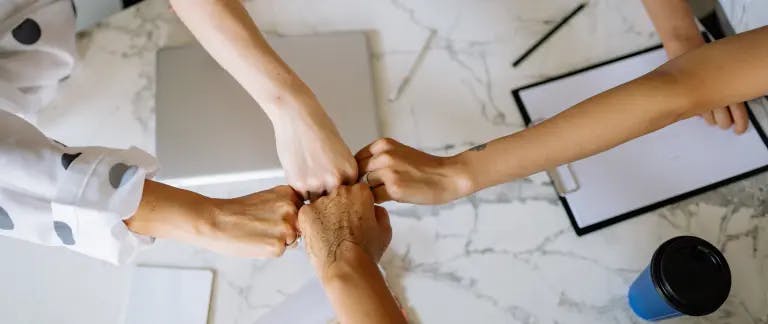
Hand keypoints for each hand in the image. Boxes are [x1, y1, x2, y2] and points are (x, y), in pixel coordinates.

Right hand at [128, 183, 301, 257]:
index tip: (274, 217)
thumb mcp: (266, 198)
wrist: (213, 220)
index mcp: (288, 193)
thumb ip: (285, 205)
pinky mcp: (278, 246)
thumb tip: (299, 219)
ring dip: (279, 240)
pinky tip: (255, 241)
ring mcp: (286, 228)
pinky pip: (281, 251)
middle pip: (300, 225)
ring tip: (257, 233)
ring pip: (293, 240)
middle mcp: (291, 208)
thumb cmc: (235, 211)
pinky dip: (270, 250)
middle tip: (263, 226)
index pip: (302, 209)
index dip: (289, 216)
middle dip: (287, 229)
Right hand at [271, 99, 357, 199]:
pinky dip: (300, 190)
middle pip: (334, 203)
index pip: (349, 195)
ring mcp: (317, 184)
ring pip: (316, 202)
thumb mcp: (340, 152)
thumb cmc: (319, 129)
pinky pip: (301, 197)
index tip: (333, 191)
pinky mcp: (299, 184)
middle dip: (327, 197)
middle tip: (318, 183)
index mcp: (351, 172)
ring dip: (312, 194)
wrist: (298, 117)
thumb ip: (341, 173)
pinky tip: (299, 173)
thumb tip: (339, 191)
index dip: (340, 193)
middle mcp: (336, 180)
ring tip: (308, 175)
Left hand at [297, 184, 391, 275]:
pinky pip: (308, 213)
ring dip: (326, 214)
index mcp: (360, 192)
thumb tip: (372, 209)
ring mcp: (320, 201)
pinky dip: (312, 223)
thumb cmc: (366, 251)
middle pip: (339, 195)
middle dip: (342, 207)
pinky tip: (319, 236)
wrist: (345, 266)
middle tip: (344, 226)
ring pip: (322, 204)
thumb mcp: (385, 230)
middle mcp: (340, 191)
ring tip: (330, 234)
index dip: (359, 204)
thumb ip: (379, 212)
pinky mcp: (305, 213)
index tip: (358, 215)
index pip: (358, 190)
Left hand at [355, 138, 471, 204]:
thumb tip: (356, 174)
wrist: (447, 176)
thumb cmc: (423, 168)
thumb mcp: (398, 153)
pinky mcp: (394, 189)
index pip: (357, 159)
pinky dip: (380, 201)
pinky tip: (393, 198)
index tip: (368, 179)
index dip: (360, 172)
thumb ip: (378, 159)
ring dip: (371, 193)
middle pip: (358, 174)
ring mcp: (388, 172)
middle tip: (375, 190)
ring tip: (387, 194)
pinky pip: (375, 198)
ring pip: (365, 186)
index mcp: (383, 144)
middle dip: (362, 183)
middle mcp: (383, 155)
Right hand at [666, 40, 749, 133]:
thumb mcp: (719, 67)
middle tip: (726, 124)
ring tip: (714, 120)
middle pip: (722, 121)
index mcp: (726, 88)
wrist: (683, 46)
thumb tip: (733, 95)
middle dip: (724, 123)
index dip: (740, 123)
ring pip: (709, 120)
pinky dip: (699, 113)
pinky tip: (700, 110)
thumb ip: (726, 84)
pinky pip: (695, 113)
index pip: (738, 113)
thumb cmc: (701, 52)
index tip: (740, 127)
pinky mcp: (685, 99)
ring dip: (712, 120)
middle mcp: (712, 96)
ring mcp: (698, 99)